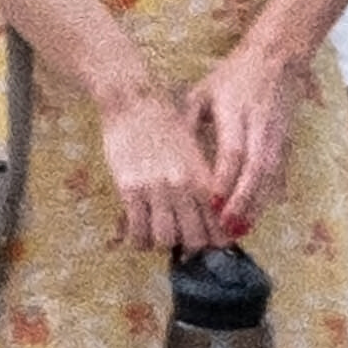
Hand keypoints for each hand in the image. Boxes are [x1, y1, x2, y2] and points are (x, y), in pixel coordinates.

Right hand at [99, 86, 223, 253]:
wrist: (136, 101)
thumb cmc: (166, 125)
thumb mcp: (194, 153)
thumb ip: (203, 183)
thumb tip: (212, 214)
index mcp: (202, 178)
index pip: (218, 225)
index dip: (216, 242)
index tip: (208, 243)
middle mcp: (183, 187)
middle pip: (195, 240)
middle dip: (189, 246)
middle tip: (180, 239)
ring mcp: (156, 189)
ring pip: (165, 240)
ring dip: (161, 242)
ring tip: (155, 233)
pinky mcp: (130, 189)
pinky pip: (137, 231)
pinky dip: (139, 239)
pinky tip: (137, 231)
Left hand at [185, 44, 304, 239]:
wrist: (276, 59)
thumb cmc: (233, 77)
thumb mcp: (204, 92)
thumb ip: (188, 121)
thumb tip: (169, 155)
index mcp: (235, 111)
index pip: (233, 150)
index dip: (224, 179)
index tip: (211, 203)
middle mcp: (259, 126)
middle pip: (255, 169)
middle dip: (242, 201)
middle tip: (226, 228)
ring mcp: (277, 136)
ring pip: (270, 176)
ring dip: (256, 205)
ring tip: (239, 231)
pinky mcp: (288, 143)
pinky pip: (279, 175)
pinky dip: (268, 198)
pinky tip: (255, 216)